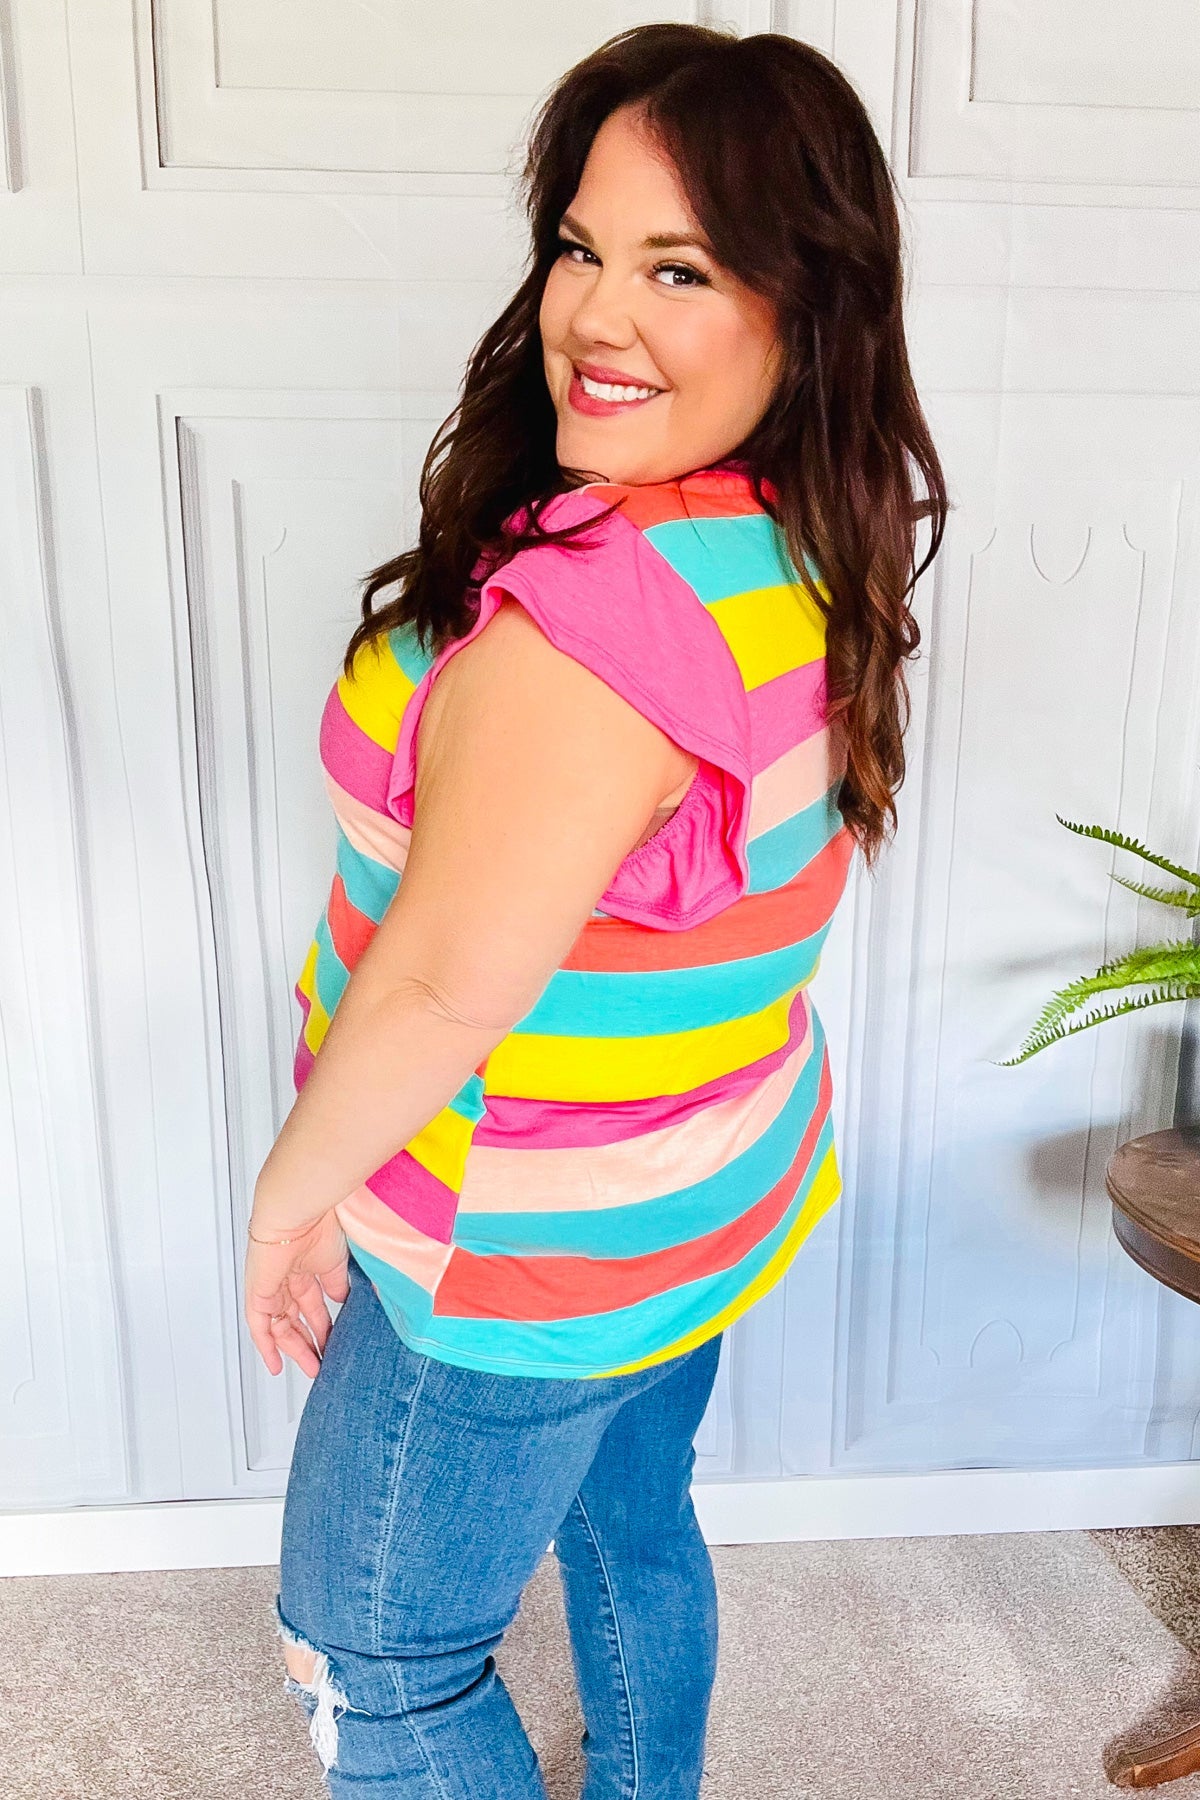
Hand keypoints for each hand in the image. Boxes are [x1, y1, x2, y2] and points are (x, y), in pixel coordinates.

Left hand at [244, 1211, 349, 1377]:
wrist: (298, 1213)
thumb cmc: (320, 1225)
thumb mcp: (337, 1262)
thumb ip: (339, 1285)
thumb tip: (344, 1303)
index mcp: (307, 1266)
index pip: (312, 1303)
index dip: (322, 1324)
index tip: (332, 1341)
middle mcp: (287, 1277)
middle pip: (296, 1317)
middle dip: (310, 1341)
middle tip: (323, 1361)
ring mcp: (272, 1286)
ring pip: (281, 1325)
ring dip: (296, 1347)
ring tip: (311, 1366)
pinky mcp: (258, 1293)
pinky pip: (260, 1326)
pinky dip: (267, 1346)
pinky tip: (276, 1364)